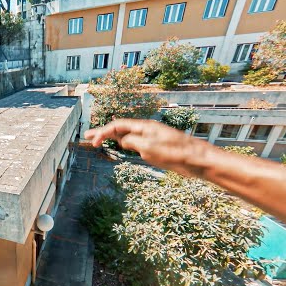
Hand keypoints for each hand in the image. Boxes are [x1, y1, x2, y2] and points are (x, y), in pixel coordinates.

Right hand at [84, 119, 212, 177]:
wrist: (198, 160)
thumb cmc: (176, 153)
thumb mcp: (149, 148)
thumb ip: (133, 142)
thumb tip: (123, 140)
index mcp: (144, 126)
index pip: (118, 125)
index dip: (103, 132)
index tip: (92, 142)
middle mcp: (146, 130)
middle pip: (120, 128)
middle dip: (103, 132)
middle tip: (87, 135)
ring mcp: (151, 138)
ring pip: (127, 135)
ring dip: (112, 137)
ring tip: (99, 140)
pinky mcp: (157, 148)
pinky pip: (136, 143)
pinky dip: (124, 143)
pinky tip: (120, 145)